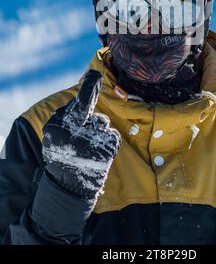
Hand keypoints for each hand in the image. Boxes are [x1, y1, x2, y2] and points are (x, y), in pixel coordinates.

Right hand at [42, 69, 121, 202]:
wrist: (68, 188)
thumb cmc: (62, 156)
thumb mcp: (55, 136)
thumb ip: (68, 117)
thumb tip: (85, 94)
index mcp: (57, 126)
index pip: (77, 104)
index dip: (89, 87)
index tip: (96, 74)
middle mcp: (74, 131)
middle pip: (93, 113)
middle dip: (93, 115)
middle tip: (91, 108)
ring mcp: (92, 140)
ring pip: (103, 123)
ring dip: (100, 133)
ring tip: (90, 149)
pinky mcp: (106, 149)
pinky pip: (112, 135)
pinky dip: (109, 143)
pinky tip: (99, 154)